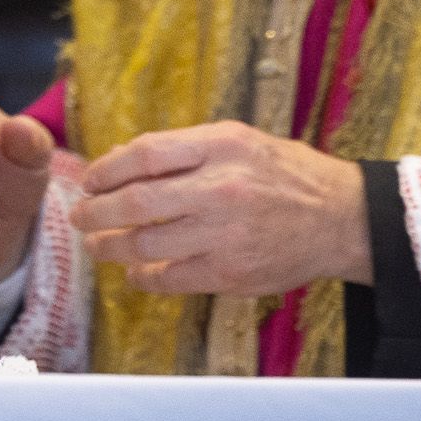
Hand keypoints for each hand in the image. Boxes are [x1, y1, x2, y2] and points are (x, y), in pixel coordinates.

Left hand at [70, 121, 369, 296]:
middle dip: (97, 211)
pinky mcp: (232, 274)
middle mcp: (220, 189)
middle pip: (137, 202)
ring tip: (97, 245)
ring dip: (112, 247)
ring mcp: (225, 235)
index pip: (145, 154)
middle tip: (80, 216)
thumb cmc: (284, 173)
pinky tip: (135, 271)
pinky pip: (172, 279)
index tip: (90, 179)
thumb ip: (182, 149)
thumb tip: (122, 160)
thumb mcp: (237, 140)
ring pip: (148, 245)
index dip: (107, 169)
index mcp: (220, 147)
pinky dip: (145, 277)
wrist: (341, 218)